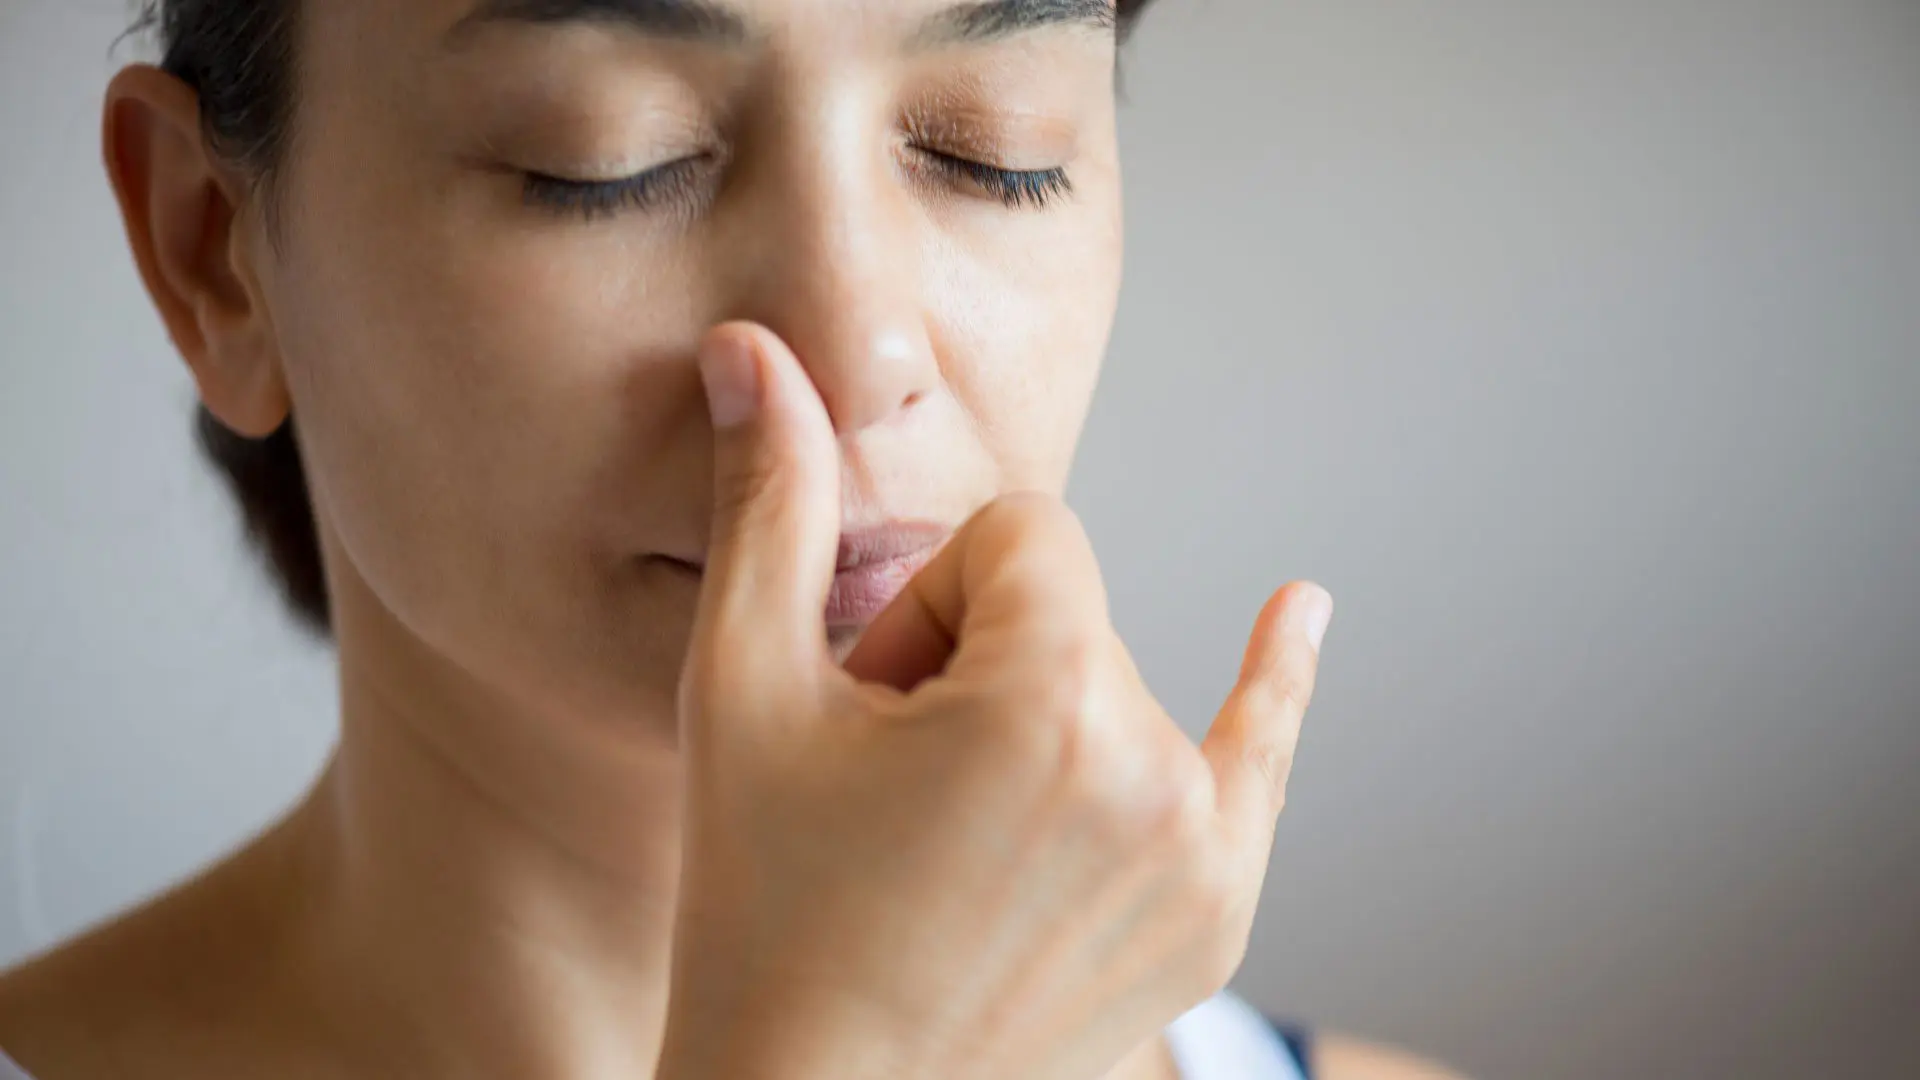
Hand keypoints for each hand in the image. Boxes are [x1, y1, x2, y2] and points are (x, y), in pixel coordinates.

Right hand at [658, 322, 1332, 1079]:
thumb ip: (769, 504)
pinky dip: (1273, 684)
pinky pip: (1257, 756)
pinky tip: (1301, 612)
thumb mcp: (743, 695)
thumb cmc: (760, 912)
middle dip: (978, 664)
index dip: (929, 604)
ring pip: (1119, 681)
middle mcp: (1155, 769)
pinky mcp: (1215, 910)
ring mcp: (1201, 850)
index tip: (875, 704)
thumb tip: (748, 348)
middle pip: (1072, 610)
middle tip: (894, 791)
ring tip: (949, 839)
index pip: (1022, 536)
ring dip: (1036, 720)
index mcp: (1052, 699)